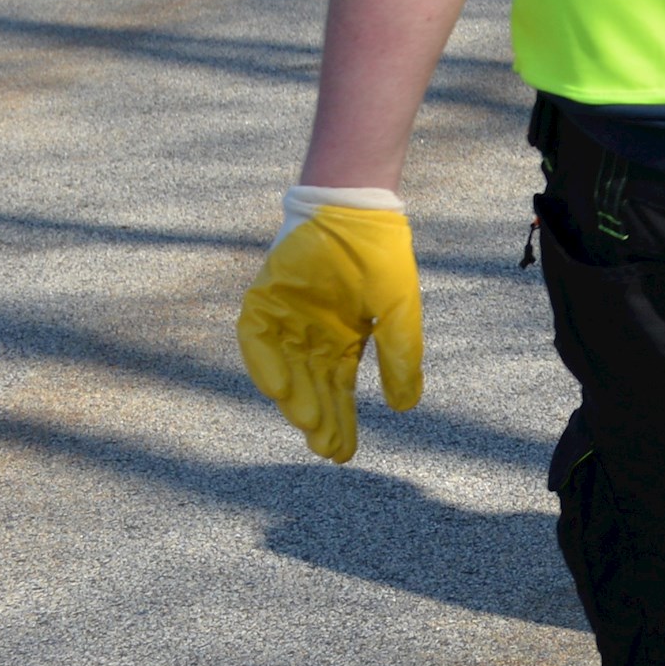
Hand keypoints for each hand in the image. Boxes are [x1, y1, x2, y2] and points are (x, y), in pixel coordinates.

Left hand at [239, 193, 422, 463]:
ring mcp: (285, 320)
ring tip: (309, 422)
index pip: (338, 390)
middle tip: (326, 449)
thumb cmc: (381, 257)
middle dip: (319, 418)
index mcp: (343, 341)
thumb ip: (400, 357)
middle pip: (311, 387)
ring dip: (295, 397)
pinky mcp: (265, 301)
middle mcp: (310, 337)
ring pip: (284, 370)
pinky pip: (258, 339)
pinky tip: (278, 387)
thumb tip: (406, 407)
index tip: (343, 454)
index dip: (341, 420)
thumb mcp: (398, 312)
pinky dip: (265, 363)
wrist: (354, 211)